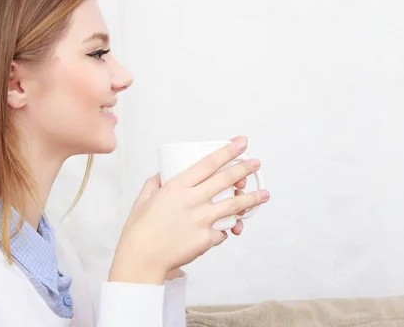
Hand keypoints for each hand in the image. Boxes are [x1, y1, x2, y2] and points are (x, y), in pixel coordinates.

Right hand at [108, 136, 269, 284]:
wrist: (141, 260)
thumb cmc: (139, 230)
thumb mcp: (143, 199)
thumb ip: (155, 183)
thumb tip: (162, 174)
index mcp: (177, 187)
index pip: (208, 163)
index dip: (227, 151)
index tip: (240, 143)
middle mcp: (193, 200)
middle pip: (226, 180)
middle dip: (244, 169)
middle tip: (256, 163)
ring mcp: (202, 220)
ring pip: (234, 205)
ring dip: (252, 198)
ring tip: (264, 194)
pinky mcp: (206, 239)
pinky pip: (223, 231)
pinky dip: (227, 228)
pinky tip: (233, 227)